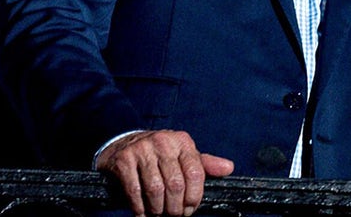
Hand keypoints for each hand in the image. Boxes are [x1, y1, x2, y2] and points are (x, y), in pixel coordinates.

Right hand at [96, 129, 233, 216]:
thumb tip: (229, 168)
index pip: (195, 172)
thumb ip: (204, 164)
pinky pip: (134, 190)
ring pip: (155, 189)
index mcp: (182, 142)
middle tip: (174, 215)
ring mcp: (142, 150)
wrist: (121, 143)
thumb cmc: (158, 153)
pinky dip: (139, 207)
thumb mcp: (182, 154)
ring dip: (158, 209)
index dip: (195, 196)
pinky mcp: (124, 160)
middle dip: (175, 207)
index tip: (190, 209)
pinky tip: (143, 213)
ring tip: (159, 215)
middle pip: (176, 184)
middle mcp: (163, 142)